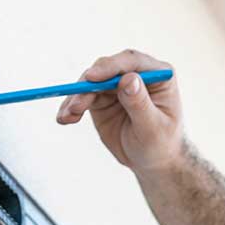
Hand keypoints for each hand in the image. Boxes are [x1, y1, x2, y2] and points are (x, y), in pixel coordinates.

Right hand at [55, 49, 183, 173]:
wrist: (151, 162)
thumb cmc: (160, 144)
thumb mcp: (153, 128)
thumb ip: (140, 104)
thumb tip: (128, 79)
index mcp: (158, 75)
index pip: (132, 62)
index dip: (111, 66)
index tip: (91, 78)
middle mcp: (137, 75)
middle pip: (107, 69)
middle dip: (87, 85)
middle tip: (75, 105)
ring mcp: (117, 85)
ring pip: (91, 82)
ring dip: (76, 97)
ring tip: (67, 116)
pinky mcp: (102, 98)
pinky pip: (82, 96)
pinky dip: (71, 106)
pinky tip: (64, 118)